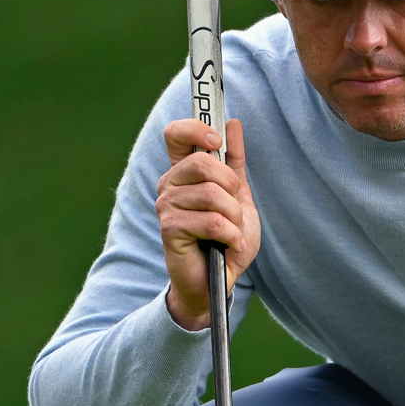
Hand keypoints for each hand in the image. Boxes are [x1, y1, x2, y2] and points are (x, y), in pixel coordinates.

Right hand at [157, 118, 259, 329]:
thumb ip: (234, 162)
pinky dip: (230, 236)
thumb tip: (233, 124)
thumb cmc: (226, 239)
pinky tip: (228, 246)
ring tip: (231, 233)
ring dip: (234, 218)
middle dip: (231, 188)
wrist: (218, 281)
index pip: (176, 134)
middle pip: (203, 163)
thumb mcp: (238, 196)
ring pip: (212, 195)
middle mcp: (169, 185)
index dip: (196, 128)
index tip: (217, 140)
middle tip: (234, 211)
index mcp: (183, 172)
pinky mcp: (169, 229)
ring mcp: (166, 206)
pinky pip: (212, 221)